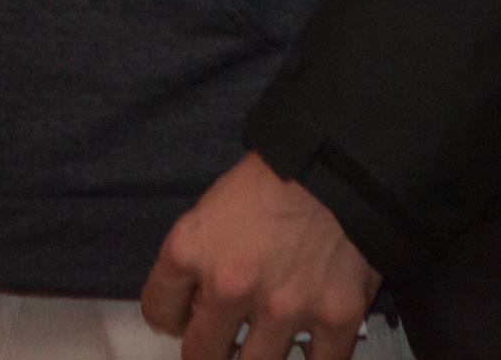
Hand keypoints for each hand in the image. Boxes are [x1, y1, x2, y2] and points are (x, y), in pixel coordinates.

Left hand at [140, 153, 379, 359]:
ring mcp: (284, 308)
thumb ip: (198, 257)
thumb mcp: (214, 206)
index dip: (171, 317)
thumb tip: (197, 304)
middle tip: (222, 340)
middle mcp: (231, 286)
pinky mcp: (334, 318)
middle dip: (209, 348)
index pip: (158, 310)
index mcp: (193, 250)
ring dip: (258, 355)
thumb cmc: (278, 174)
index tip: (184, 319)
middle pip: (201, 354)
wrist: (342, 160)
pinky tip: (311, 343)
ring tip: (267, 334)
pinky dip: (315, 358)